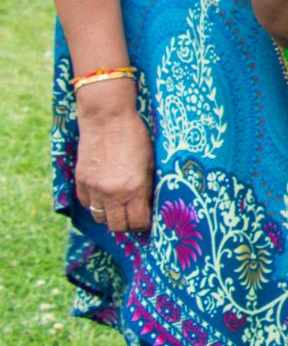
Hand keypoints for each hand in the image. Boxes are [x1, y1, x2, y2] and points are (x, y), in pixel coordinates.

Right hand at [75, 93, 154, 234]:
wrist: (107, 119)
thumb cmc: (135, 137)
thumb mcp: (150, 162)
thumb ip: (147, 186)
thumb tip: (147, 205)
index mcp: (134, 189)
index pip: (137, 222)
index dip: (144, 225)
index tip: (147, 221)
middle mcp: (112, 193)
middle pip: (117, 226)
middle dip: (126, 225)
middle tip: (132, 217)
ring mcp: (94, 188)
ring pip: (99, 217)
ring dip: (109, 215)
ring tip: (118, 206)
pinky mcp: (80, 181)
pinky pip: (86, 203)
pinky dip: (95, 203)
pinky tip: (103, 194)